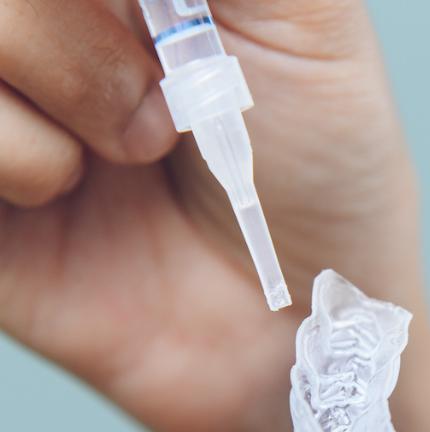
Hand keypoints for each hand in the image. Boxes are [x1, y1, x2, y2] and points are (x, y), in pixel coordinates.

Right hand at [0, 0, 417, 431]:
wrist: (297, 326)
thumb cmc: (321, 177)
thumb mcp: (310, 19)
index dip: (91, 3)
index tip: (162, 18)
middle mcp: (55, 27)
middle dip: (90, 25)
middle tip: (168, 95)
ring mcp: (7, 99)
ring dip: (66, 80)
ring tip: (136, 150)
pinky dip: (21, 156)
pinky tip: (71, 193)